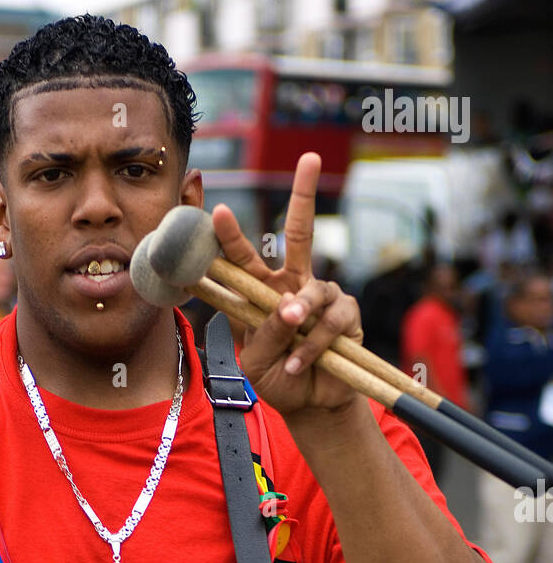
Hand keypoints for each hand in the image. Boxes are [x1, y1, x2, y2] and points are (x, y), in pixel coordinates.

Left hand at [211, 153, 362, 416]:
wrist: (310, 404)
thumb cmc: (278, 378)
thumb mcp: (256, 361)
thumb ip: (264, 333)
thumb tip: (286, 308)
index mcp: (261, 292)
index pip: (244, 257)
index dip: (230, 235)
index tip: (217, 211)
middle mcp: (292, 285)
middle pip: (300, 232)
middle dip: (305, 194)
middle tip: (311, 158)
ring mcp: (322, 297)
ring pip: (312, 292)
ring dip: (299, 320)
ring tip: (289, 351)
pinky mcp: (346, 315)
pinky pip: (331, 321)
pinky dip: (313, 345)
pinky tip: (301, 363)